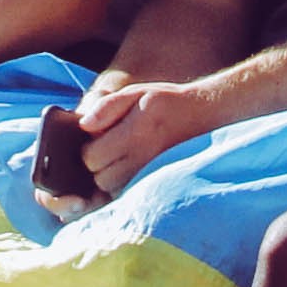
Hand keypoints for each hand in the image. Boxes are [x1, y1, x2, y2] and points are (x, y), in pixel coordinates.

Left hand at [71, 71, 212, 191]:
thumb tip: (84, 126)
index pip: (93, 158)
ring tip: (121, 158)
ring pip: (115, 190)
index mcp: (135, 133)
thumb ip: (106, 107)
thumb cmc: (164, 102)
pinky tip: (131, 167)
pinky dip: (125, 184)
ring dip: (111, 177)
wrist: (201, 115)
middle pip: (101, 179)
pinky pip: (130, 192)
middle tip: (109, 150)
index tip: (99, 139)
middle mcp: (144, 158)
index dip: (90, 149)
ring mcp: (152, 173)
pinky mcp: (158, 181)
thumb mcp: (134, 93)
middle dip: (99, 166)